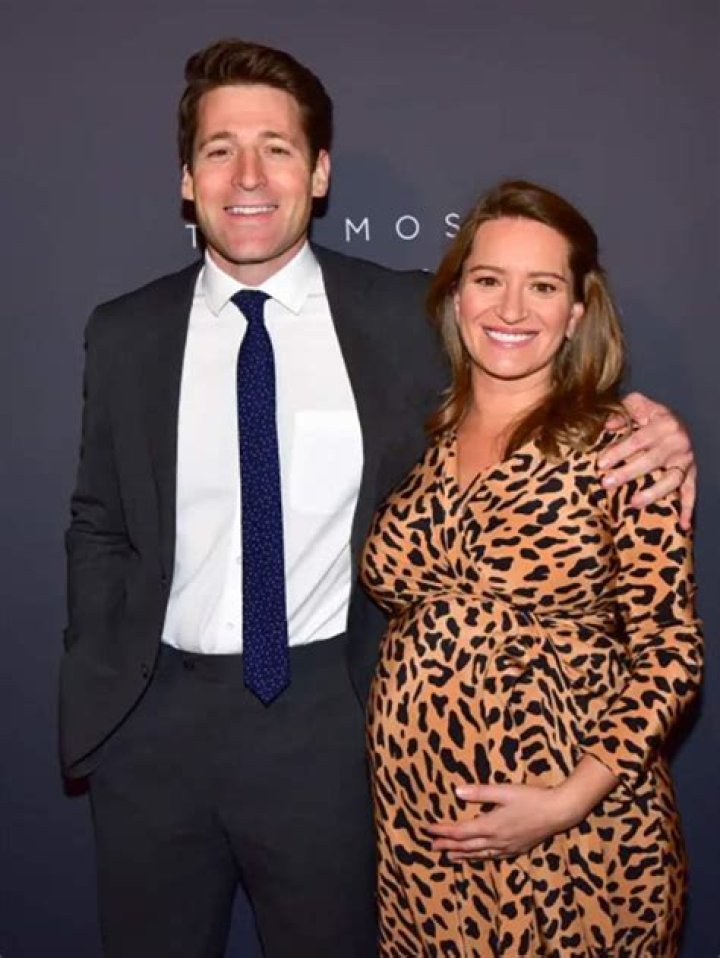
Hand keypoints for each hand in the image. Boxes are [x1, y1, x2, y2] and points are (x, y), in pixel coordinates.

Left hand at [425, 782, 573, 861]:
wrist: (558, 813)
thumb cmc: (531, 798)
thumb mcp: (504, 791)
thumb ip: (480, 793)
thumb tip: (456, 791)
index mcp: (491, 826)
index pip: (460, 831)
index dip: (443, 831)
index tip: (427, 828)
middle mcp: (496, 841)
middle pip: (466, 846)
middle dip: (447, 846)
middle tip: (431, 846)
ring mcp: (507, 847)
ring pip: (478, 854)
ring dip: (461, 855)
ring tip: (449, 857)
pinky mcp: (517, 849)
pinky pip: (492, 857)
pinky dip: (479, 857)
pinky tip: (478, 857)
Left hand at [598, 391, 694, 527]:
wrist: (677, 421)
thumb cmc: (650, 415)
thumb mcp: (637, 405)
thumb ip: (622, 411)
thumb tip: (607, 425)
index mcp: (664, 424)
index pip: (638, 440)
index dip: (619, 451)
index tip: (601, 463)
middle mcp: (678, 442)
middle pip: (651, 460)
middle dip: (627, 473)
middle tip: (606, 483)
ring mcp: (685, 460)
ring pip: (671, 479)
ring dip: (653, 493)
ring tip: (633, 503)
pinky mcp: (691, 473)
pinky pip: (691, 492)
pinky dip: (688, 508)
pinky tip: (683, 524)